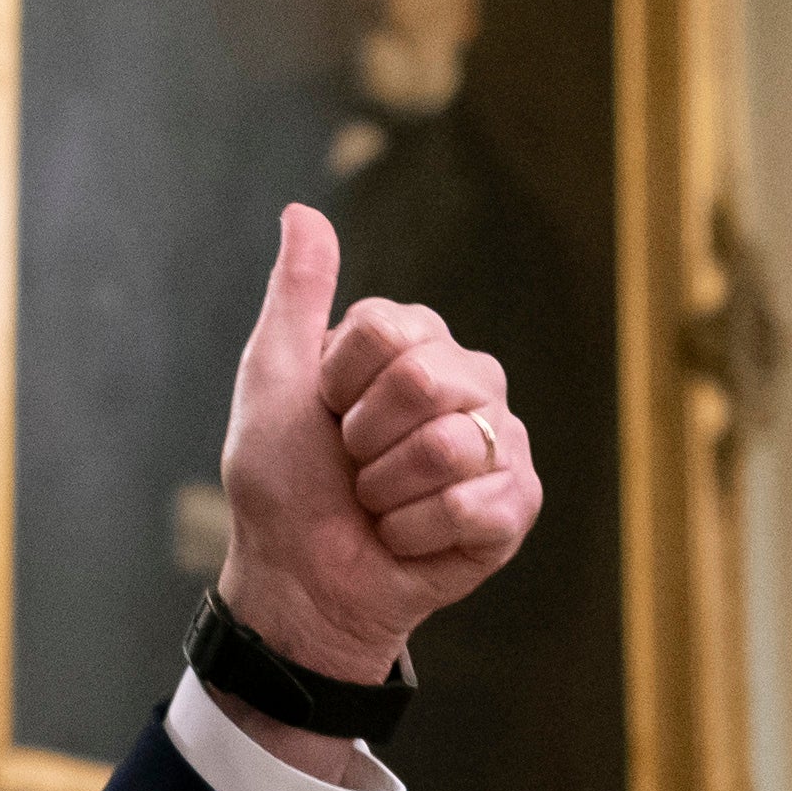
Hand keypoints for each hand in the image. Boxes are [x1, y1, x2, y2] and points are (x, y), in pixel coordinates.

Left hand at [208, 204, 541, 700]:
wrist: (299, 579)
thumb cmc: (284, 484)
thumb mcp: (274, 379)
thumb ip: (298, 295)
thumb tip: (301, 211)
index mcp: (417, 342)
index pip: (388, 329)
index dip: (338, 382)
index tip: (326, 413)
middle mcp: (469, 380)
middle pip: (423, 380)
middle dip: (364, 440)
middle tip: (354, 467)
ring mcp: (500, 441)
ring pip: (448, 445)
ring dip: (388, 493)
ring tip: (382, 505)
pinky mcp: (517, 505)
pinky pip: (473, 506)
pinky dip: (417, 534)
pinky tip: (410, 540)